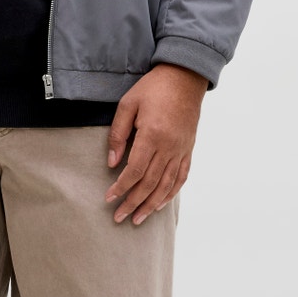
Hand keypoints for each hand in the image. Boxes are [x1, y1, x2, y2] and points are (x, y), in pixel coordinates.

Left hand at [104, 63, 206, 224]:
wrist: (185, 77)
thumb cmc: (153, 88)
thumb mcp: (128, 104)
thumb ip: (118, 135)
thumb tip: (112, 163)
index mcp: (153, 135)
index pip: (135, 170)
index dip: (121, 187)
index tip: (109, 198)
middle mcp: (169, 147)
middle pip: (150, 183)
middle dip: (133, 203)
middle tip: (119, 217)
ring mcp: (182, 150)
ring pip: (167, 185)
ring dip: (152, 205)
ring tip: (138, 219)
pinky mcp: (188, 149)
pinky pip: (182, 177)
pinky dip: (171, 193)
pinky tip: (160, 204)